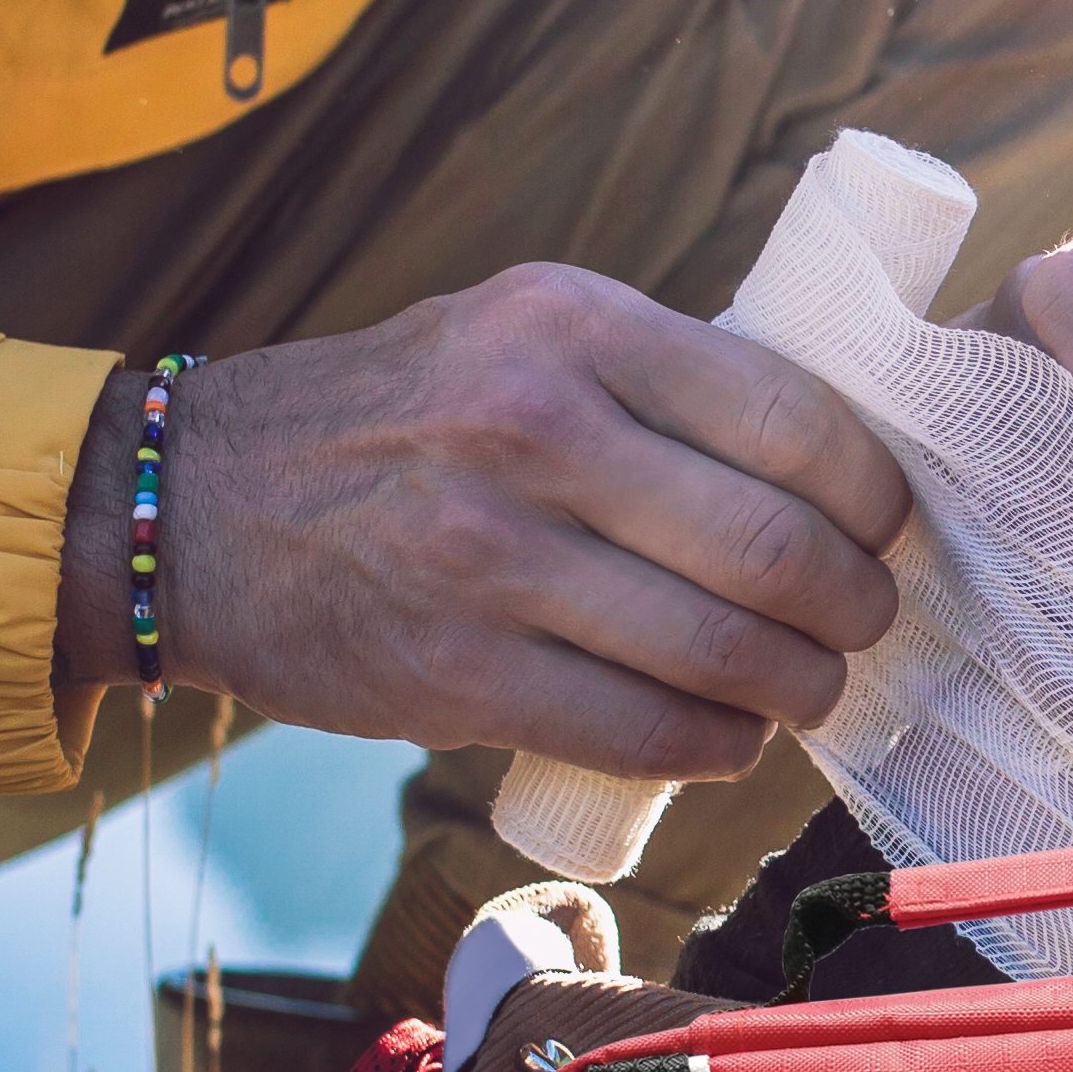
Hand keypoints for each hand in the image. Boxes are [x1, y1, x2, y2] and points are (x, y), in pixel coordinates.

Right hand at [56, 264, 911, 777]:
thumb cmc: (398, 422)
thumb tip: (835, 467)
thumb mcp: (518, 334)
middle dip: (854, 608)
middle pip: (777, 549)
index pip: (795, 421)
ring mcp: (488, 556)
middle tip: (860, 625)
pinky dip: (716, 747)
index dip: (873, 498)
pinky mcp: (453, 672)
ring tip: (805, 689)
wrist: (190, 505)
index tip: (882, 530)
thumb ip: (657, 381)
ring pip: (724, 654)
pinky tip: (727, 736)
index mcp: (571, 325)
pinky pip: (643, 730)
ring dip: (799, 691)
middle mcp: (531, 427)